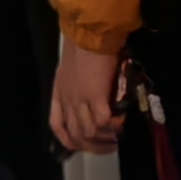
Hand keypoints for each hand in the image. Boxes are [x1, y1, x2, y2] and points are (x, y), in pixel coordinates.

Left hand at [50, 38, 124, 154]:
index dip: (70, 141)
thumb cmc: (85, 46)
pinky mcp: (95, 97)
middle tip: (111, 145)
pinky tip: (123, 123)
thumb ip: (80, 87)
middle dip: (93, 146)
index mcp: (59, 94)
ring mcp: (79, 100)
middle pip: (75, 135)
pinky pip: (102, 122)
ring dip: (105, 139)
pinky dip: (114, 127)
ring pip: (89, 133)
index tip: (87, 144)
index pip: (58, 126)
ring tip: (119, 137)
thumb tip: (97, 100)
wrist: (90, 34)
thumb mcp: (74, 71)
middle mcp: (66, 100)